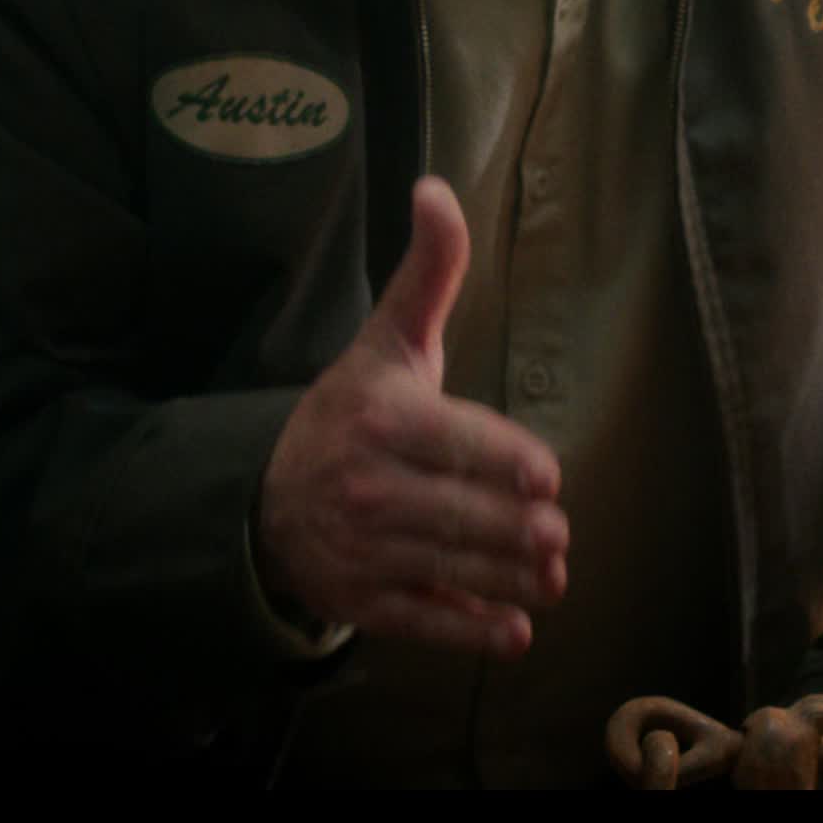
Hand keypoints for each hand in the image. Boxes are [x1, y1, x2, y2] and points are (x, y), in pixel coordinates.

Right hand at [256, 177, 570, 654]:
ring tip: (552, 577)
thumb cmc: (352, 412)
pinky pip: (420, 621)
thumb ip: (428, 273)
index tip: (545, 477)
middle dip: (509, 529)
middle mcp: (368, 487)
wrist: (267, 498)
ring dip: (503, 579)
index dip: (499, 460)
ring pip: (445, 569)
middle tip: (556, 536)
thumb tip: (436, 188)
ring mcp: (364, 550)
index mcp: (381, 420)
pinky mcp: (364, 601)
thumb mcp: (386, 340)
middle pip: (453, 514)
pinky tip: (513, 634)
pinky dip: (466, 631)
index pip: (449, 442)